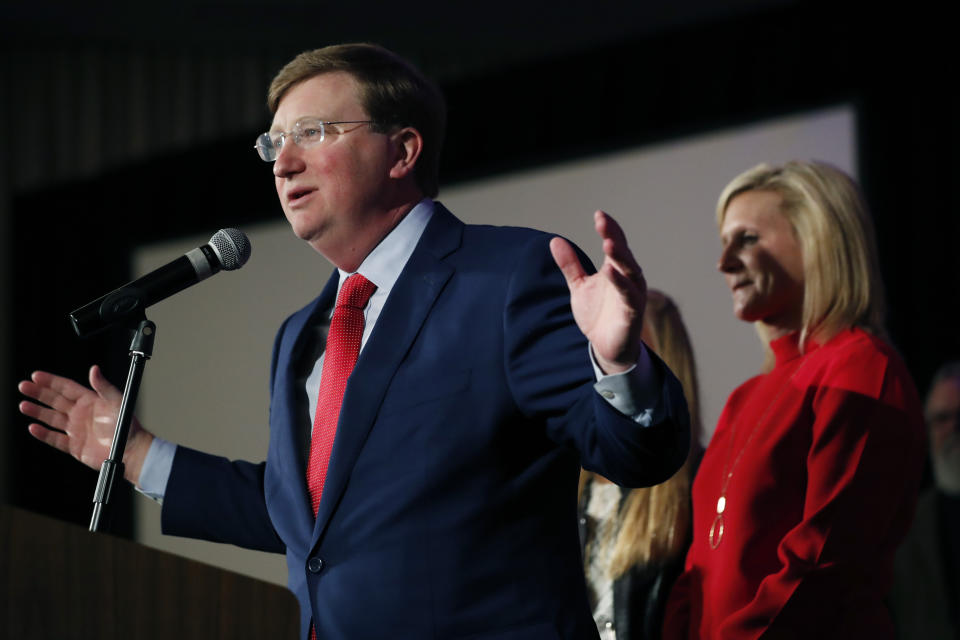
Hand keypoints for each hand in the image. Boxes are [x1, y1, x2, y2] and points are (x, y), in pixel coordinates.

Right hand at [18, 365, 153, 485]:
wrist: (131, 451)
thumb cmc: (128, 426)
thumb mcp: (117, 401)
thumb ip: (104, 386)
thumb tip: (94, 369)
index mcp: (90, 401)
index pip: (66, 388)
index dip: (51, 381)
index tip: (36, 375)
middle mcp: (81, 414)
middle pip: (55, 401)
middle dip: (39, 393)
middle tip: (24, 386)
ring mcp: (76, 430)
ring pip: (51, 418)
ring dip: (37, 412)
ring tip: (24, 405)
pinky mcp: (74, 446)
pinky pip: (55, 439)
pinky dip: (43, 434)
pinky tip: (33, 428)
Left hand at [550, 210, 646, 373]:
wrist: (605, 347)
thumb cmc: (597, 314)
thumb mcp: (579, 287)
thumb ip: (570, 265)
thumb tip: (554, 240)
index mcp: (616, 269)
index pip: (616, 243)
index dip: (609, 229)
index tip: (598, 214)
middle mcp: (628, 278)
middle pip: (623, 253)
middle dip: (614, 236)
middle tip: (603, 222)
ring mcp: (632, 295)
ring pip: (630, 271)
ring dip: (620, 257)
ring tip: (608, 243)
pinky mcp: (633, 313)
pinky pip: (629, 295)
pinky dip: (621, 283)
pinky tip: (611, 272)